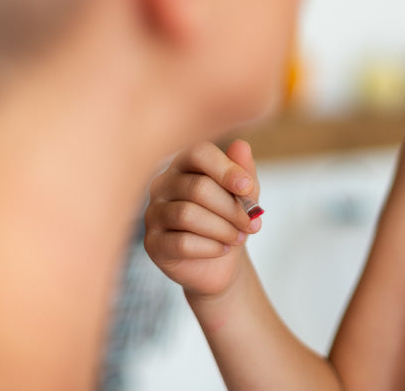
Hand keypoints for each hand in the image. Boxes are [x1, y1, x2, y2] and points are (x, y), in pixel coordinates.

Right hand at [144, 139, 261, 298]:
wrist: (221, 260)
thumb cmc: (230, 217)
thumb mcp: (244, 192)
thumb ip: (243, 169)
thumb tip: (241, 145)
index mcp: (185, 164)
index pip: (199, 153)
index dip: (226, 169)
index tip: (248, 187)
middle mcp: (163, 184)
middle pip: (197, 188)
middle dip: (232, 208)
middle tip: (252, 223)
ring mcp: (153, 213)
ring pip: (187, 215)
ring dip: (223, 228)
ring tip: (239, 237)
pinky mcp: (152, 243)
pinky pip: (181, 243)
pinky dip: (210, 247)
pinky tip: (223, 249)